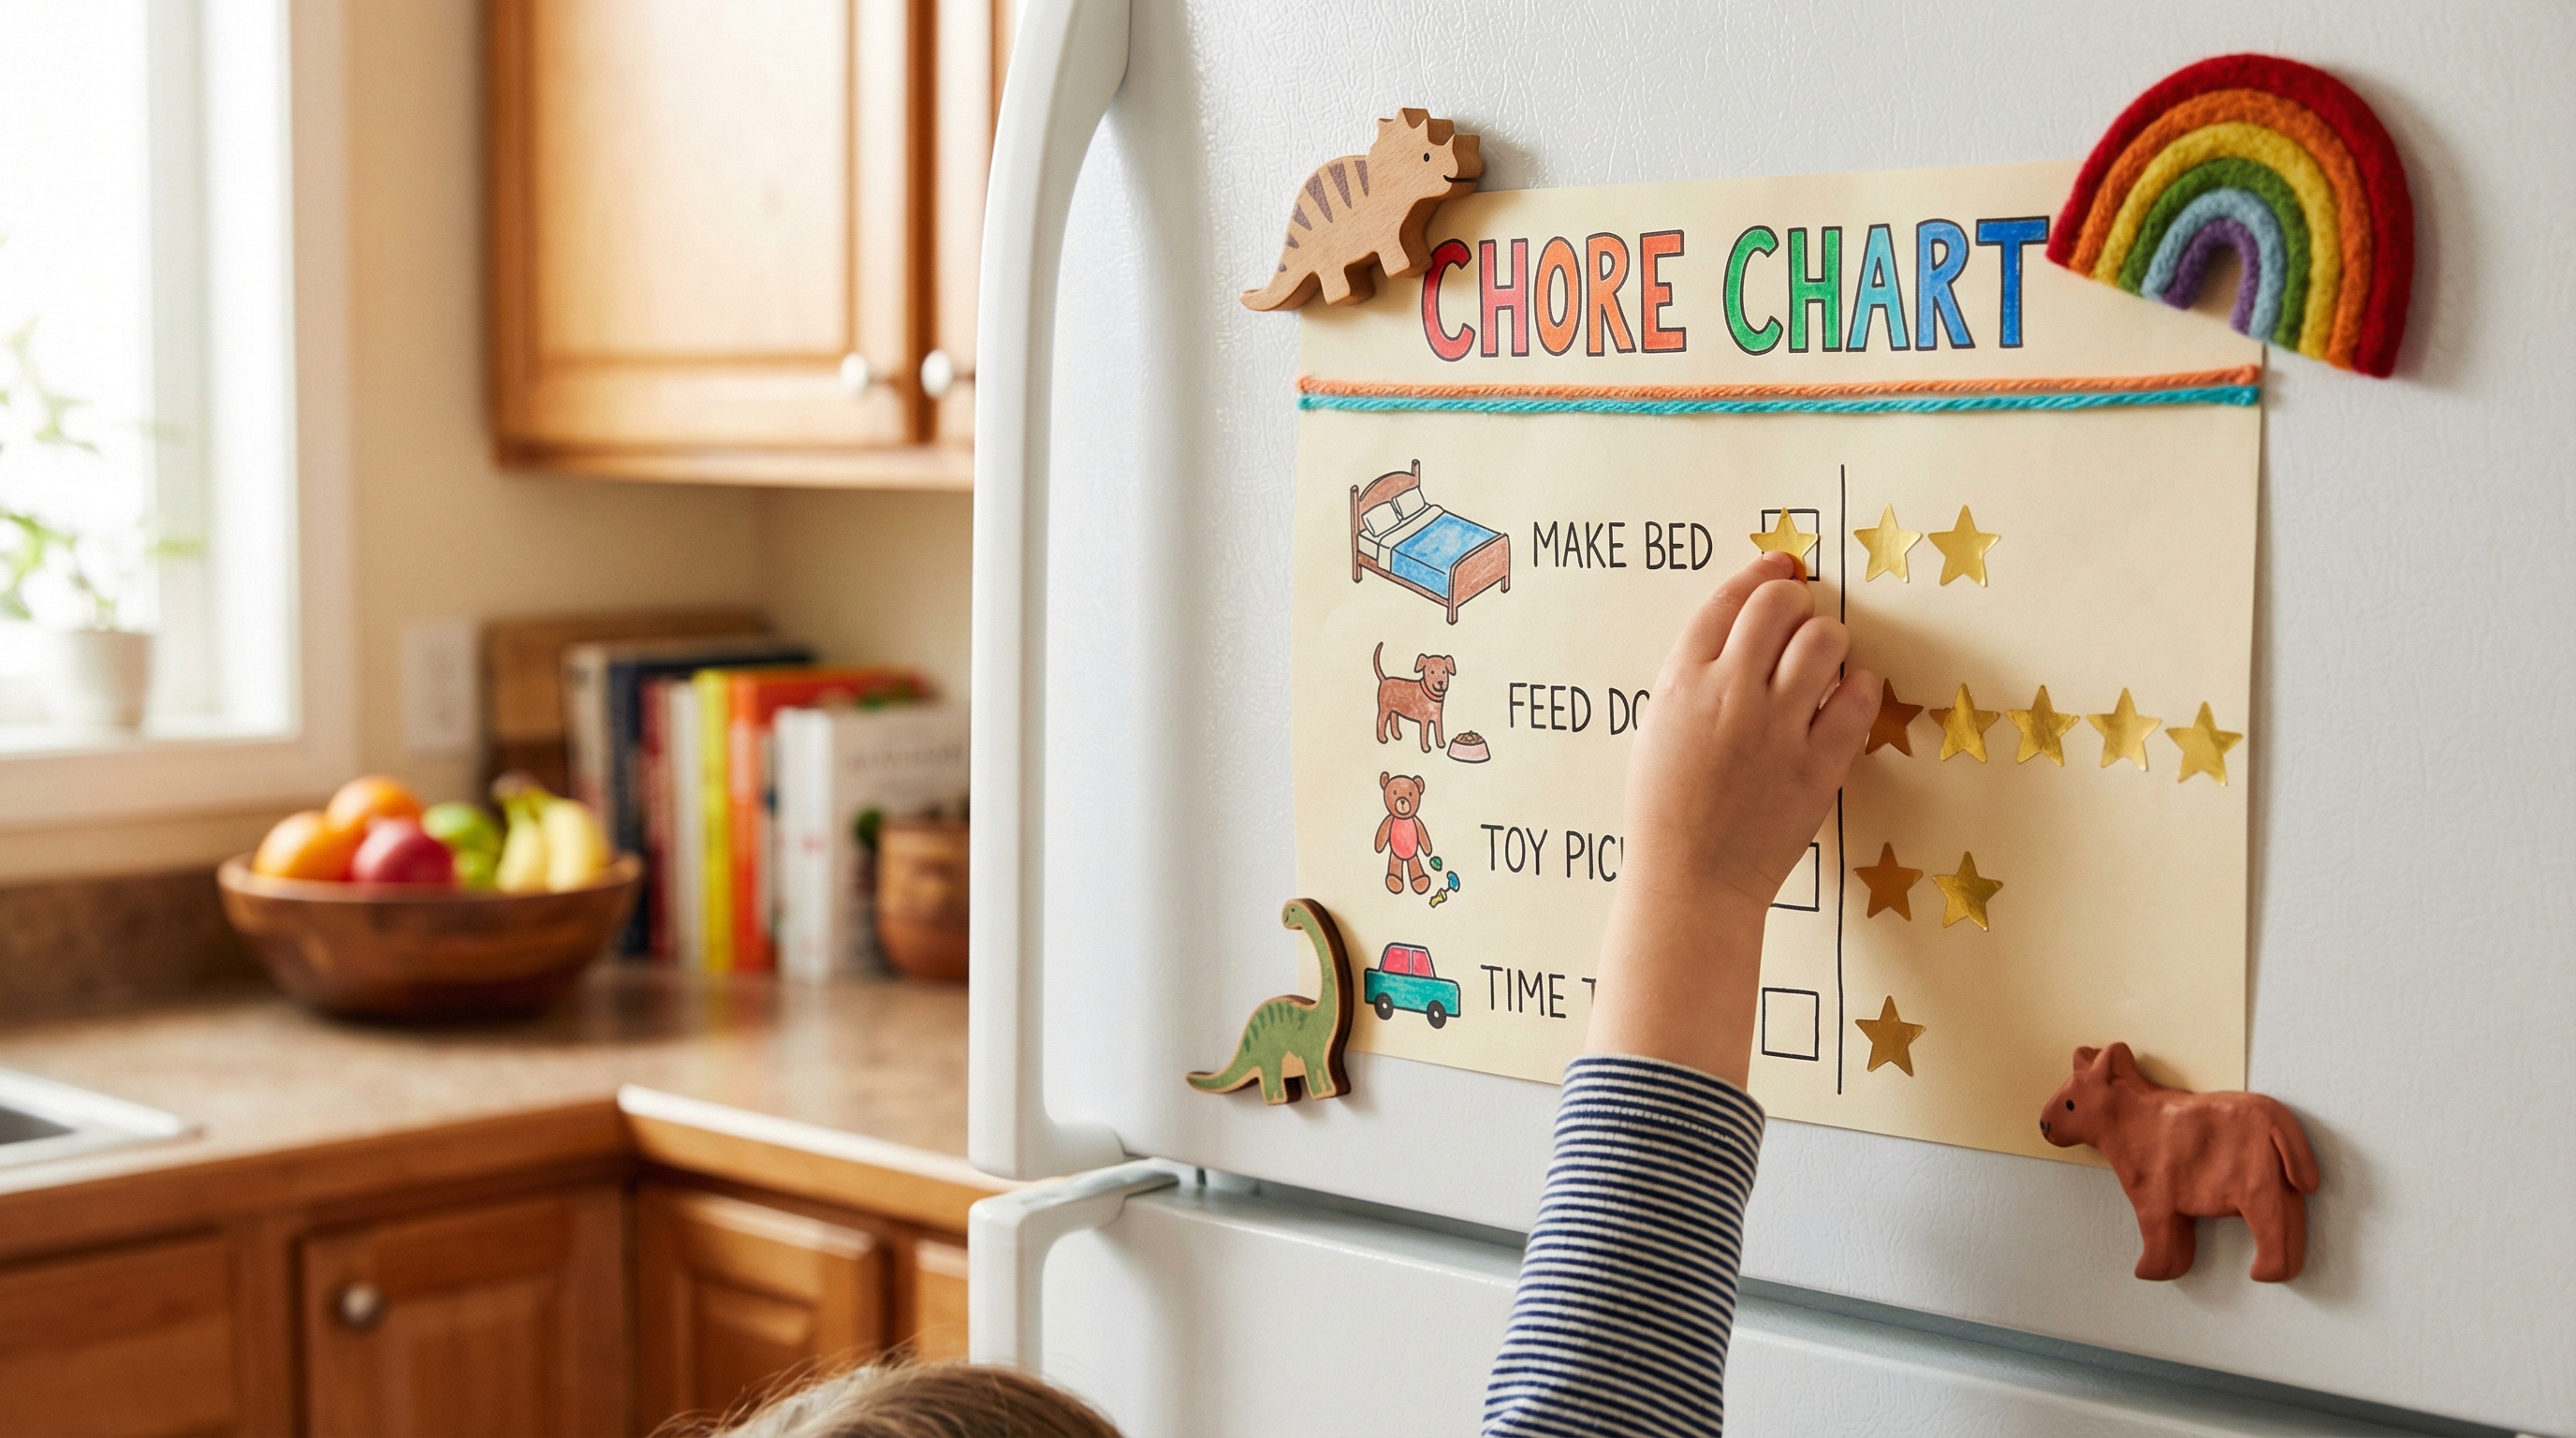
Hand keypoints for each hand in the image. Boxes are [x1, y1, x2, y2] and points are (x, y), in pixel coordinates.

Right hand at [1586, 550, 1876, 1087]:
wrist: (1690, 881)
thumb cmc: (1666, 810)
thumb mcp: (1658, 729)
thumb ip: (1694, 678)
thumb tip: (1740, 632)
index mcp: (1682, 683)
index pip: (1727, 601)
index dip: (1760, 573)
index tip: (1782, 565)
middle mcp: (1730, 694)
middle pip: (1779, 605)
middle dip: (1797, 599)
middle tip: (1804, 614)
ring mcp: (1776, 728)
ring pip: (1824, 640)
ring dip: (1830, 638)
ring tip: (1825, 658)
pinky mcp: (1817, 765)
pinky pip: (1856, 700)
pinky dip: (1858, 686)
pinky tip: (1849, 693)